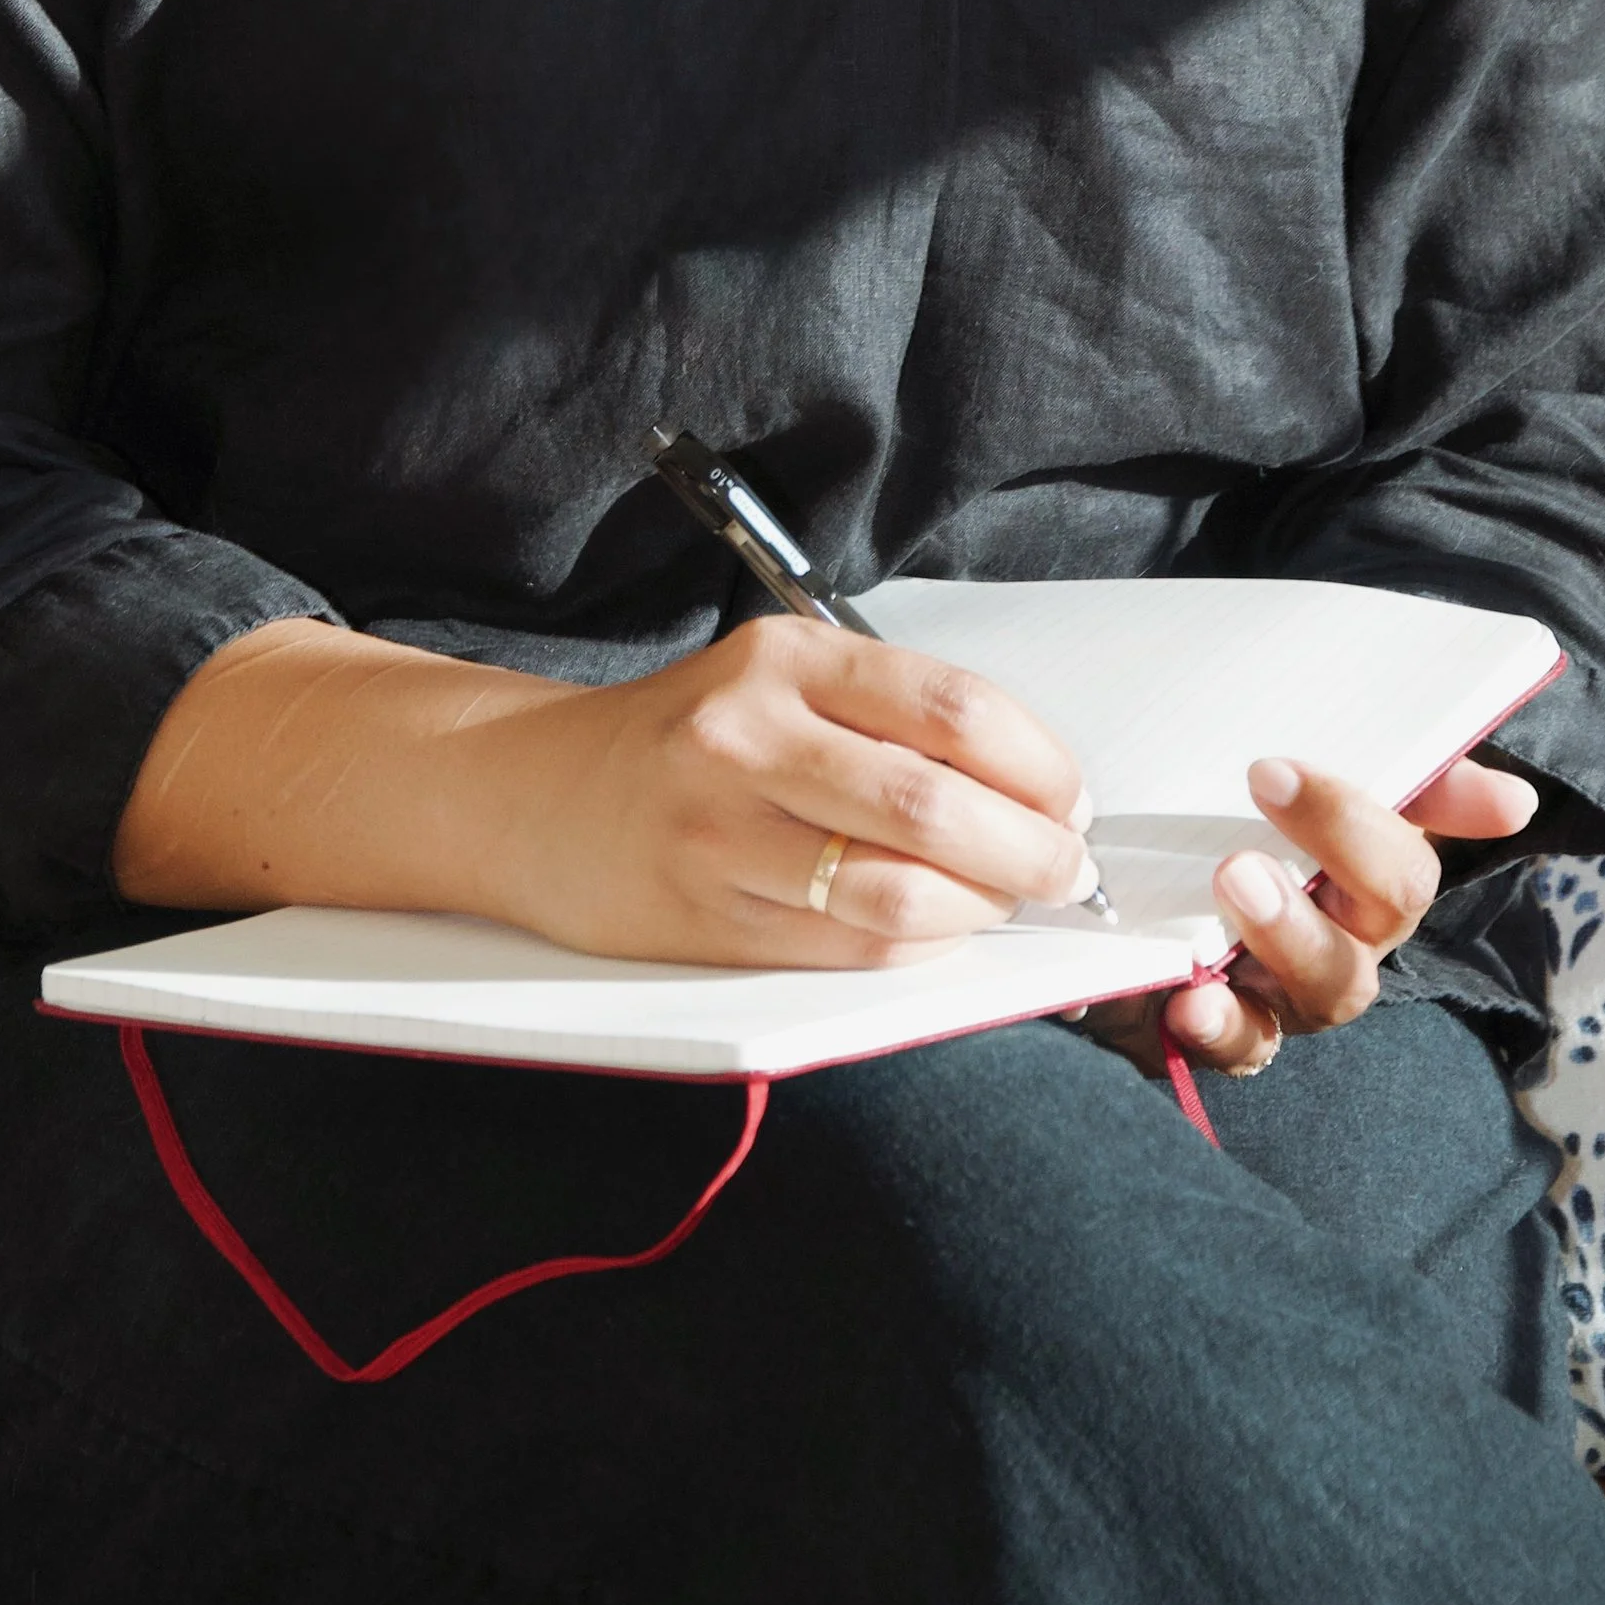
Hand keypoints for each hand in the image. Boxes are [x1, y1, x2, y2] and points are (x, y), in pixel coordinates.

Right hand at [459, 614, 1099, 965]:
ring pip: (898, 891)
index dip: (1040, 766)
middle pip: (936, 806)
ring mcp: (720, 832)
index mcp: (785, 659)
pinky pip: (846, 944)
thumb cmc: (685, 739)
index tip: (1070, 800)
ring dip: (980, 908)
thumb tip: (1034, 790)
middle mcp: (748, 737)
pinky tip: (936, 929)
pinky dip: (916, 944)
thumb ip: (888, 718)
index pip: (953, 710)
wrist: (534, 793)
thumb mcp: (779, 683)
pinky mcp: (704, 915)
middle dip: (1030, 851)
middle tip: (1063, 870)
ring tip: (1002, 902)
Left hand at [1073, 750, 1540, 1083]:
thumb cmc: (1235, 821)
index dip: (1361, 822)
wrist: (1122, 882)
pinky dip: (1221, 1027)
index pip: (1406, 864)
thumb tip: (1514, 801)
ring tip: (1233, 881)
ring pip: (1327, 988)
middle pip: (1378, 924)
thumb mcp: (1308, 780)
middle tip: (1253, 815)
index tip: (1274, 769)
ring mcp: (1286, 992)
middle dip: (1333, 867)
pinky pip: (1243, 1047)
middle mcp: (1343, 940)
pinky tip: (1190, 1001)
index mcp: (1369, 874)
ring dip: (1287, 935)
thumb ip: (1410, 776)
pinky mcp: (1222, 1030)